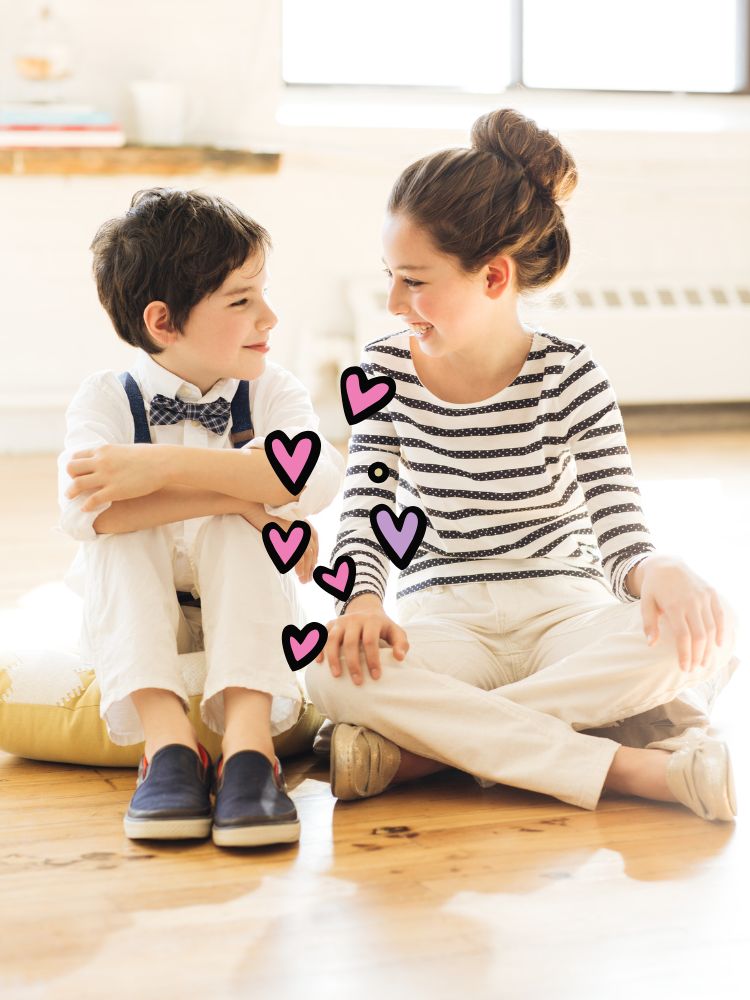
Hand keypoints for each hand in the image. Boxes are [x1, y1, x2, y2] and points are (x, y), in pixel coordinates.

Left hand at [66, 444, 166, 510]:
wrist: (163, 463)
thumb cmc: (150, 456)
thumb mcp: (126, 449)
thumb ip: (114, 454)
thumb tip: (114, 459)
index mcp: (104, 450)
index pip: (78, 456)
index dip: (76, 466)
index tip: (79, 473)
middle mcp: (101, 462)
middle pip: (72, 468)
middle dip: (72, 477)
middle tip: (76, 485)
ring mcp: (106, 476)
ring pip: (77, 484)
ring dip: (71, 492)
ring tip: (71, 498)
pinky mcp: (114, 491)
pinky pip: (92, 500)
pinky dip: (85, 505)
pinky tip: (85, 509)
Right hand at [242, 505, 317, 584]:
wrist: (253, 506)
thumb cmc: (263, 516)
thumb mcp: (279, 526)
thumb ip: (287, 535)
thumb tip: (289, 550)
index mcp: (302, 522)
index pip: (314, 541)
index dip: (314, 556)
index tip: (311, 568)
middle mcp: (302, 525)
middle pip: (312, 549)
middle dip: (311, 566)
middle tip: (307, 579)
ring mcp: (296, 529)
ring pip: (307, 553)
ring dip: (306, 568)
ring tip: (303, 580)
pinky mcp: (289, 534)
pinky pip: (298, 552)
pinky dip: (300, 565)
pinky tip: (298, 574)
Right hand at [315, 594, 408, 683]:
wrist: (366, 609)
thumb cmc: (382, 627)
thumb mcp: (396, 632)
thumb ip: (401, 644)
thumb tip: (399, 658)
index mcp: (372, 620)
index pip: (370, 641)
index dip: (372, 659)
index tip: (375, 676)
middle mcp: (354, 619)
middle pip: (351, 642)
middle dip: (353, 663)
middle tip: (357, 681)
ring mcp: (340, 621)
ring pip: (332, 638)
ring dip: (333, 658)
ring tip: (337, 675)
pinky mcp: (331, 624)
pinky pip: (321, 636)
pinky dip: (318, 648)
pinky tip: (319, 663)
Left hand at [638, 555, 725, 671]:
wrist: (666, 565)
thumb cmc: (654, 587)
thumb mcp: (645, 603)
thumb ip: (649, 623)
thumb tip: (651, 644)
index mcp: (674, 605)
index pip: (683, 636)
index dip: (685, 654)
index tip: (684, 668)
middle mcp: (691, 601)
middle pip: (699, 635)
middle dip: (698, 655)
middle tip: (694, 668)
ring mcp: (703, 597)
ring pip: (711, 627)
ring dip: (709, 647)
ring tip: (704, 661)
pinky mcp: (711, 593)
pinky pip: (719, 615)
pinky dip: (721, 630)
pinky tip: (718, 644)